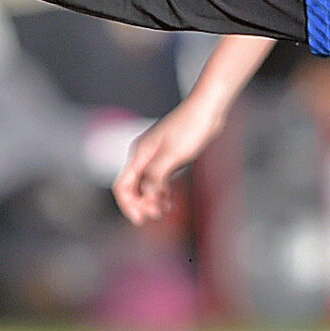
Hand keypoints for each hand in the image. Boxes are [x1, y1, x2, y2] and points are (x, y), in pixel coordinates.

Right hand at [114, 93, 225, 225]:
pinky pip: (159, 179)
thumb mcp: (173, 155)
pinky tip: (171, 200)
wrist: (207, 110)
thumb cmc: (190, 128)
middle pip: (132, 187)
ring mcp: (156, 156)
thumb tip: (145, 194)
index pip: (123, 185)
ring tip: (166, 210)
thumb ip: (156, 175)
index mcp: (140, 154)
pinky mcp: (168, 156)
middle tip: (158, 215)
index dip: (128, 205)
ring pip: (146, 184)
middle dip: (141, 204)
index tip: (141, 220)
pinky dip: (162, 192)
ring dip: (153, 200)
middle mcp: (144, 155)